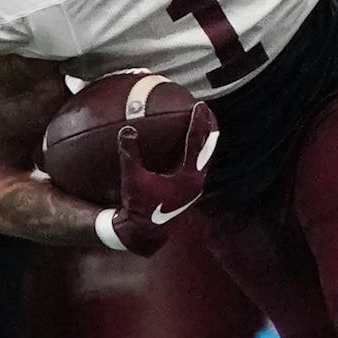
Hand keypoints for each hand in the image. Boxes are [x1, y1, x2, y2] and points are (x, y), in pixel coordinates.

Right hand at [109, 103, 218, 256]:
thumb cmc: (139, 207)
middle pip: (209, 148)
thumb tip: (127, 129)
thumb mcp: (132, 179)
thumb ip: (130, 154)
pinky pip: (197, 164)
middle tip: (208, 110)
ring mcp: (194, 186)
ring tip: (204, 124)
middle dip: (210, 128)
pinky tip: (188, 146)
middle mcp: (196, 180)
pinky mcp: (188, 190)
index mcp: (188, 176)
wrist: (144, 232)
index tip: (200, 105)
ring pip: (205, 157)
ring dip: (205, 139)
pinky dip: (196, 151)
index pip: (196, 143)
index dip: (198, 122)